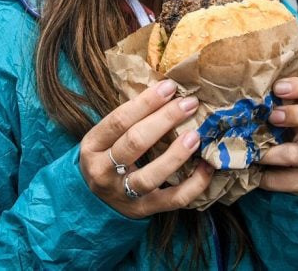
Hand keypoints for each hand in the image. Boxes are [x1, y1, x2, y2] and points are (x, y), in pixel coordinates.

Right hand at [80, 79, 213, 217]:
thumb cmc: (105, 157)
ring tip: (195, 136)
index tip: (170, 87)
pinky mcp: (143, 210)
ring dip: (176, 155)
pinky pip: (172, 200)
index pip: (119, 120)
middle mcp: (103, 171)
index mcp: (93, 146)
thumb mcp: (104, 137)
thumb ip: (129, 119)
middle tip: (189, 103)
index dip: (146, 102)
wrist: (90, 202)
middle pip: (135, 142)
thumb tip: (167, 90)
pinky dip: (193, 185)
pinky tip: (207, 167)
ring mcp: (123, 194)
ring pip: (150, 176)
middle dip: (164, 120)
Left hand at [257, 77, 297, 195]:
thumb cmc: (256, 129)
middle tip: (273, 117)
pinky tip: (259, 176)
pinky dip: (278, 180)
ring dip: (281, 153)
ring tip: (259, 154)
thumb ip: (249, 102)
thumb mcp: (255, 113)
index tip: (277, 88)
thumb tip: (220, 88)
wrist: (264, 167)